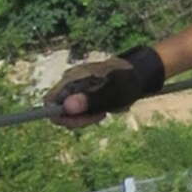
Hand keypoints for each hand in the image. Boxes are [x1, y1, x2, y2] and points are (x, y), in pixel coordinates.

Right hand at [47, 47, 165, 124]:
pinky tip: (111, 105)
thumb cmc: (128, 80)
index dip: (61, 116)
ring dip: (91, 114)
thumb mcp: (113, 92)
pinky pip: (85, 107)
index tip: (84, 120)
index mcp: (71, 79)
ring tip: (110, 106)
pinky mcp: (86, 91)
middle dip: (81, 117)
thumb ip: (91, 99)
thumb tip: (67, 107)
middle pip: (62, 109)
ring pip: (75, 111)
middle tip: (102, 113)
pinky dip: (97, 110)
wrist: (141, 71)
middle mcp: (70, 82)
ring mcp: (78, 86)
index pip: (49, 103)